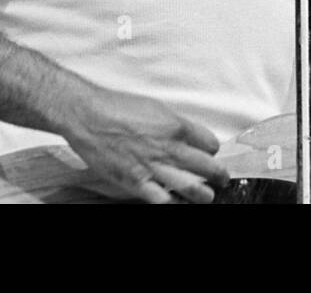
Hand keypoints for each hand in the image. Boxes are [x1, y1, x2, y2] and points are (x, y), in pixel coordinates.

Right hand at [61, 86, 230, 203]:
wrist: (88, 116)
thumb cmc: (118, 107)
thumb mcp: (156, 108)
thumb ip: (174, 124)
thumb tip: (187, 135)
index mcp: (177, 126)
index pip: (209, 143)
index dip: (212, 150)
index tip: (210, 154)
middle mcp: (169, 147)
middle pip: (207, 166)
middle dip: (219, 175)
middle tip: (222, 179)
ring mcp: (153, 166)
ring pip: (191, 187)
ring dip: (204, 194)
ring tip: (207, 196)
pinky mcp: (136, 182)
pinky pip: (162, 200)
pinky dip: (174, 204)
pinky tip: (178, 203)